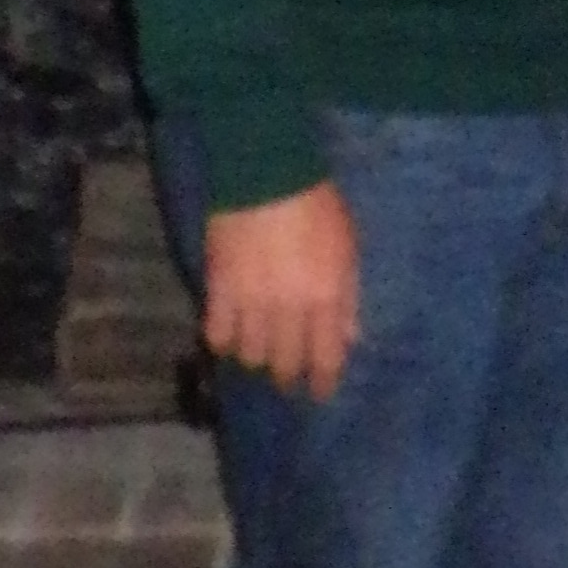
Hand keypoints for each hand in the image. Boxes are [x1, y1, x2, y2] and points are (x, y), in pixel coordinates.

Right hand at [200, 181, 359, 398]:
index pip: (325, 358)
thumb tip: (350, 337)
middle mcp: (290, 309)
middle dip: (288, 374)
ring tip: (257, 351)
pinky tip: (228, 335)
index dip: (322, 382)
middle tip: (286, 375)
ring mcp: (252, 302)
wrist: (266, 174)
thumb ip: (349, 296)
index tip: (319, 393)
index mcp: (326, 298)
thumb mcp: (348, 248)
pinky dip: (223, 340)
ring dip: (256, 357)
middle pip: (285, 362)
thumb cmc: (316, 207)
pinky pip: (218, 333)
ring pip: (250, 355)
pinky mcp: (219, 289)